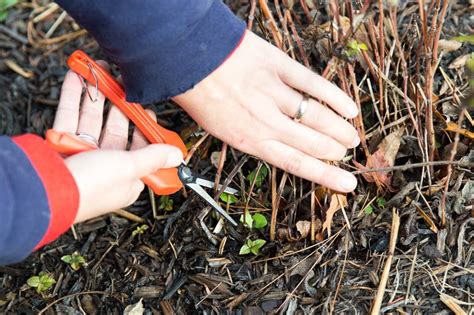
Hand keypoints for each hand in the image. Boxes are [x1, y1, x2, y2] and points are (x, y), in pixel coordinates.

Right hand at [53, 64, 181, 222]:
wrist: (46, 189)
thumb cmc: (90, 186)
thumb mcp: (130, 167)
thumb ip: (153, 157)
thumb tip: (177, 157)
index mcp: (126, 177)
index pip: (141, 149)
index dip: (145, 129)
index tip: (148, 111)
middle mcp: (105, 166)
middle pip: (115, 129)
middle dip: (119, 103)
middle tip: (123, 81)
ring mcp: (82, 154)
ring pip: (91, 118)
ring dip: (95, 93)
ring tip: (100, 69)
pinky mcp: (61, 144)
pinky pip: (69, 115)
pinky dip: (72, 95)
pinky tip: (76, 76)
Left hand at [174, 31, 359, 192]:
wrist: (188, 57)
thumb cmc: (199, 94)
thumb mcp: (217, 128)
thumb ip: (249, 136)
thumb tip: (274, 144)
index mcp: (249, 140)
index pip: (296, 163)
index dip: (325, 175)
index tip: (347, 184)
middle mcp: (265, 121)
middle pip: (312, 142)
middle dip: (334, 151)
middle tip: (346, 153)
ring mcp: (273, 93)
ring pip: (317, 117)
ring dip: (339, 129)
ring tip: (352, 137)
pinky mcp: (278, 67)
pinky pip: (313, 84)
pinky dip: (334, 97)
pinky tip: (349, 108)